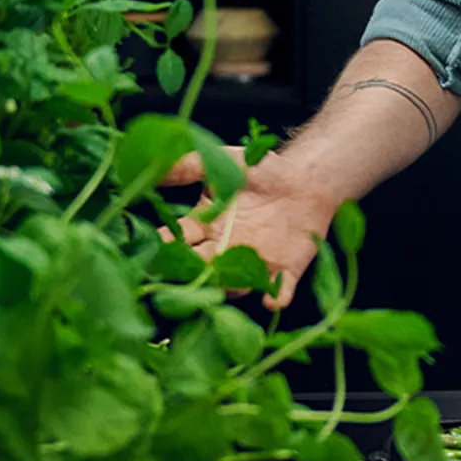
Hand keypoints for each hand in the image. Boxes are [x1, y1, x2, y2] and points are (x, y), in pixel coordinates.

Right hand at [159, 147, 334, 310]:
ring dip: (230, 288)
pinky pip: (280, 289)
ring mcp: (253, 263)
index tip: (154, 253)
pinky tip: (272, 299)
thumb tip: (154, 166)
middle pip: (200, 269)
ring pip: (234, 285)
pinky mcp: (285, 270)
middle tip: (184, 278)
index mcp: (205, 227)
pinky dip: (276, 296)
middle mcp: (224, 251)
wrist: (306, 179)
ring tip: (227, 285)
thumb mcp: (226, 161)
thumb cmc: (262, 171)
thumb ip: (192, 165)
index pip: (177, 241)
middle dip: (191, 276)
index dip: (165, 248)